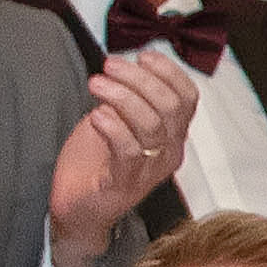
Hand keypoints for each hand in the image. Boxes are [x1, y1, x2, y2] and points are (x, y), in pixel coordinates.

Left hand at [49, 45, 199, 266]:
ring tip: (97, 84)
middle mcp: (168, 153)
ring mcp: (149, 171)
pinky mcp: (125, 184)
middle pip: (170, 107)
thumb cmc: (95, 165)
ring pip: (151, 126)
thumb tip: (123, 66)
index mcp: (171, 136)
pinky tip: (97, 116)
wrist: (78, 211)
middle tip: (110, 65)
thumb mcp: (116, 121)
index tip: (143, 55)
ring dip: (122, 97)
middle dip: (139, 79)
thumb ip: (126, 99)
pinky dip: (113, 128)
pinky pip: (129, 152)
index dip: (169, 73)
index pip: (187, 98)